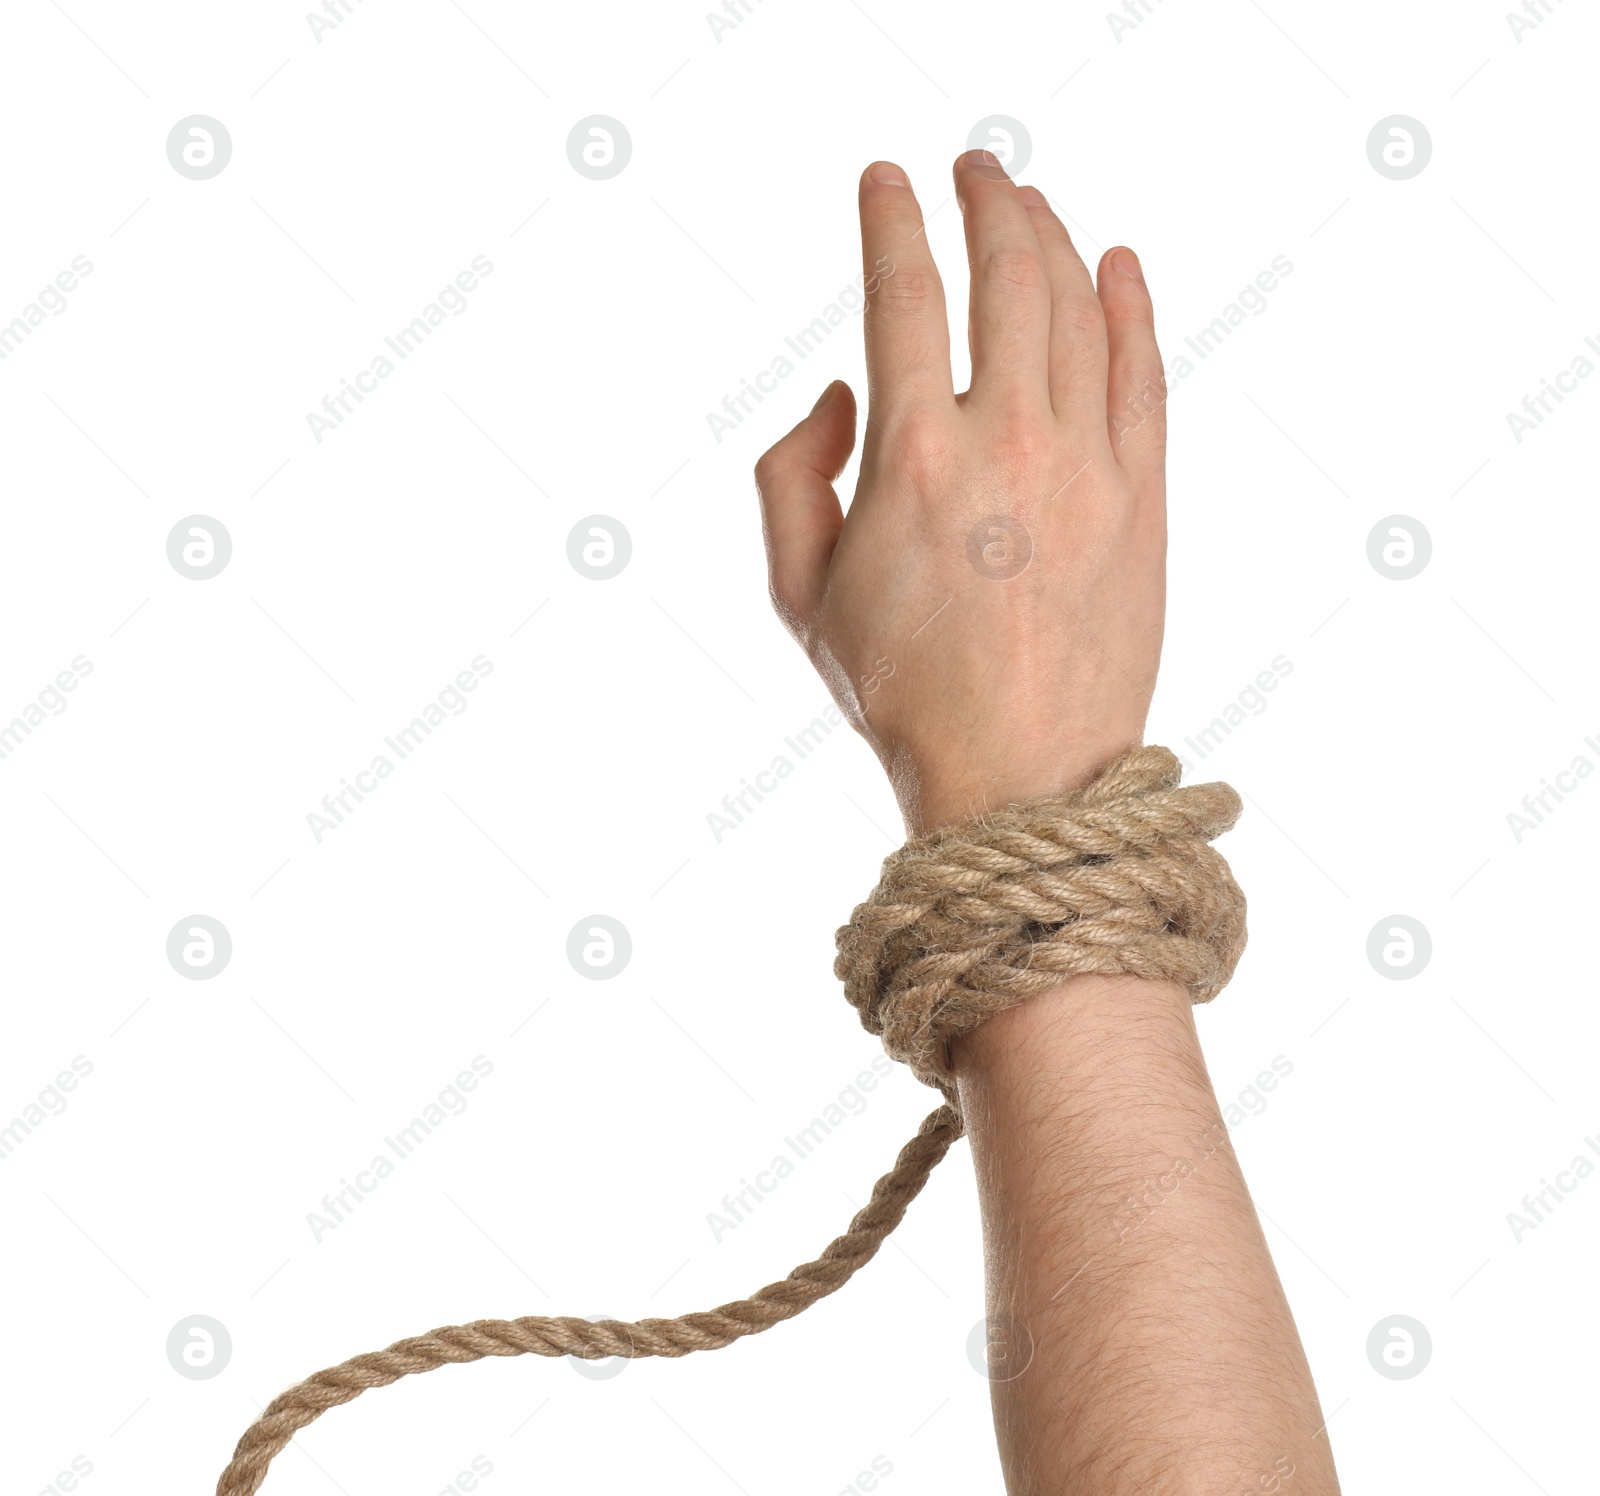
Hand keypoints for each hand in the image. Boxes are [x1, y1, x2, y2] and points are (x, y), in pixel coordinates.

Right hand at [755, 151, 1167, 834]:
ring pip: (1078, 309)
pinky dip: (1133, 307)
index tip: (888, 180)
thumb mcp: (798, 594)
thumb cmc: (899, 691)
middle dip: (988, 202)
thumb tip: (843, 396)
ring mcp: (1088, 465)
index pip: (905, 294)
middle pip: (1006, 274)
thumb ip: (791, 475)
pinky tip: (1119, 265)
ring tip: (1030, 204)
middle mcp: (1007, 441)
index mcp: (911, 458)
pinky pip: (1144, 374)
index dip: (893, 220)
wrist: (1020, 776)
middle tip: (975, 170)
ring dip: (1052, 238)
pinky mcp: (1144, 497)